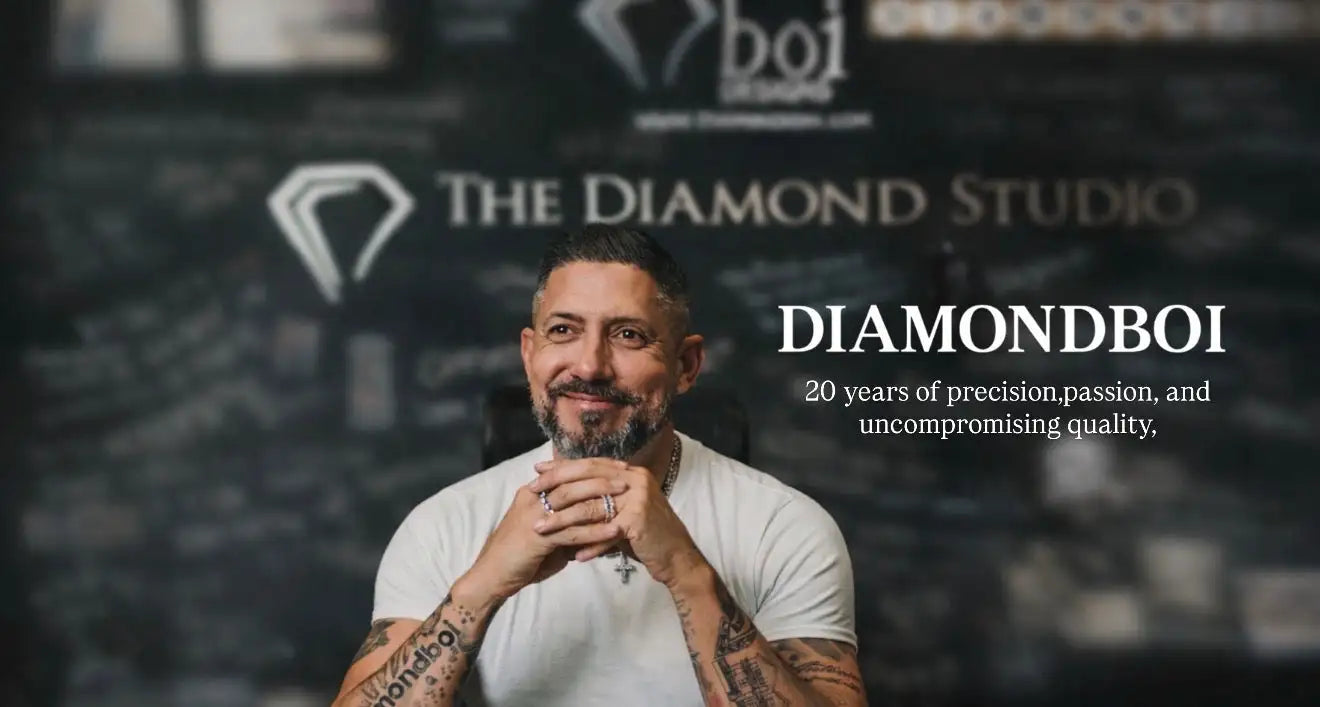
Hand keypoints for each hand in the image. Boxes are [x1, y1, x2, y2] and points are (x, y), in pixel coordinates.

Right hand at [458, 483, 626, 603]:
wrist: (491, 577)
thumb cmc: (520, 557)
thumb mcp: (547, 535)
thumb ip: (568, 525)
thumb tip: (596, 525)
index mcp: (533, 492)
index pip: (566, 471)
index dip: (593, 467)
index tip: (618, 466)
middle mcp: (532, 498)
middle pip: (571, 479)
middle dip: (601, 476)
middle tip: (627, 476)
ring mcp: (533, 516)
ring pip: (572, 500)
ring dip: (601, 498)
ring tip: (626, 498)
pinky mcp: (537, 538)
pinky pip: (571, 531)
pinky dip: (595, 530)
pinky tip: (615, 531)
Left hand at [529, 458, 704, 586]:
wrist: (677, 557)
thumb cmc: (646, 535)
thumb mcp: (622, 510)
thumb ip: (600, 499)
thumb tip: (566, 490)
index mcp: (629, 472)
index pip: (590, 464)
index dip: (563, 466)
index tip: (537, 470)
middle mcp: (635, 478)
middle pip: (587, 477)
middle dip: (556, 485)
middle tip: (530, 492)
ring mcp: (639, 498)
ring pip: (591, 507)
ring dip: (563, 520)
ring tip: (540, 530)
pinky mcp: (639, 520)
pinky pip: (605, 533)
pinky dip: (588, 545)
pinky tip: (573, 557)